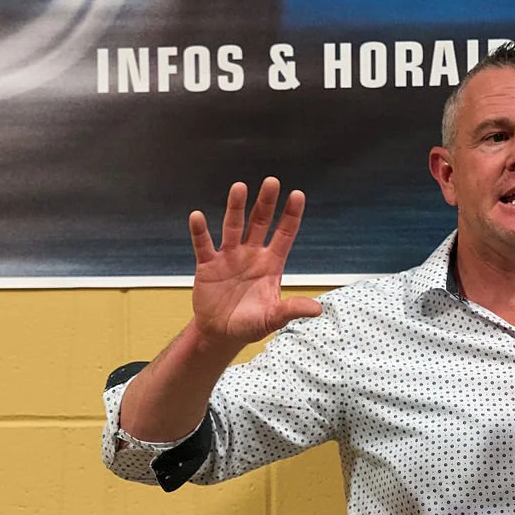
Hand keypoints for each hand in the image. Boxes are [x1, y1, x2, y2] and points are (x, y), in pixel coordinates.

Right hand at [189, 177, 321, 347]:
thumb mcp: (273, 319)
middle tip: (272, 181)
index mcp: (271, 263)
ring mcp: (229, 257)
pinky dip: (200, 231)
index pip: (285, 234)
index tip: (298, 195)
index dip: (291, 215)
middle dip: (266, 203)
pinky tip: (197, 216)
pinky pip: (204, 245)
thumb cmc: (250, 324)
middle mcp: (251, 254)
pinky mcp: (208, 265)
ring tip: (239, 187)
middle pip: (260, 222)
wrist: (221, 333)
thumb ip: (291, 310)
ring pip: (233, 227)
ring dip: (236, 208)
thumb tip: (317, 309)